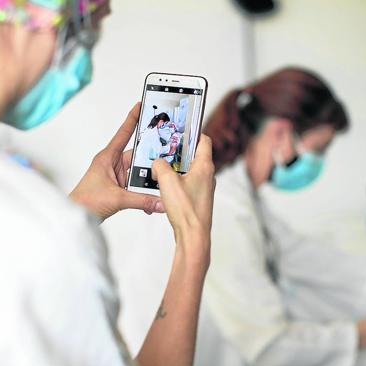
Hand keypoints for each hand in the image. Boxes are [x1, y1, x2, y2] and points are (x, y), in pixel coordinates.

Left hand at [70, 103, 164, 220]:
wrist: (74, 216)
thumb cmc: (84, 201)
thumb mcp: (117, 199)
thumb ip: (141, 200)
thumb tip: (160, 201)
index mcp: (108, 157)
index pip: (124, 133)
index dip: (133, 118)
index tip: (140, 105)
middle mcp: (112, 164)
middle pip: (137, 155)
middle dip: (151, 159)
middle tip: (166, 159)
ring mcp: (115, 176)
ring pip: (138, 172)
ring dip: (147, 181)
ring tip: (159, 185)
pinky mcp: (118, 187)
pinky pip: (135, 186)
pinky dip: (143, 193)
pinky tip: (150, 202)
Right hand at [151, 135, 215, 265]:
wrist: (193, 236)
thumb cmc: (186, 210)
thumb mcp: (167, 181)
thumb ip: (160, 166)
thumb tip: (157, 163)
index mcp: (205, 166)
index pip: (204, 140)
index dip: (193, 133)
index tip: (182, 129)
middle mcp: (208, 176)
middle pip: (195, 156)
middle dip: (179, 152)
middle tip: (165, 150)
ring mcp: (204, 189)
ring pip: (190, 171)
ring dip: (176, 169)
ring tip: (161, 169)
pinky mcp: (198, 199)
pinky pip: (187, 184)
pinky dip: (177, 182)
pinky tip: (164, 187)